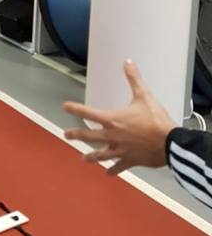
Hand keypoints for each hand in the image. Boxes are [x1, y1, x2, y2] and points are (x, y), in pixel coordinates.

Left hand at [63, 60, 175, 174]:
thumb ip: (134, 79)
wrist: (170, 143)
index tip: (64, 107)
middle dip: (77, 135)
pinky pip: (119, 167)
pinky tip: (108, 173)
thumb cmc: (156, 120)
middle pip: (89, 136)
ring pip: (102, 154)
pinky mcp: (131, 160)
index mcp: (112, 120)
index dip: (75, 109)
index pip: (88, 113)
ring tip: (83, 159)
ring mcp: (120, 150)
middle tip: (66, 135)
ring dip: (92, 157)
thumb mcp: (144, 96)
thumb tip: (128, 62)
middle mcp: (112, 136)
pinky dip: (114, 170)